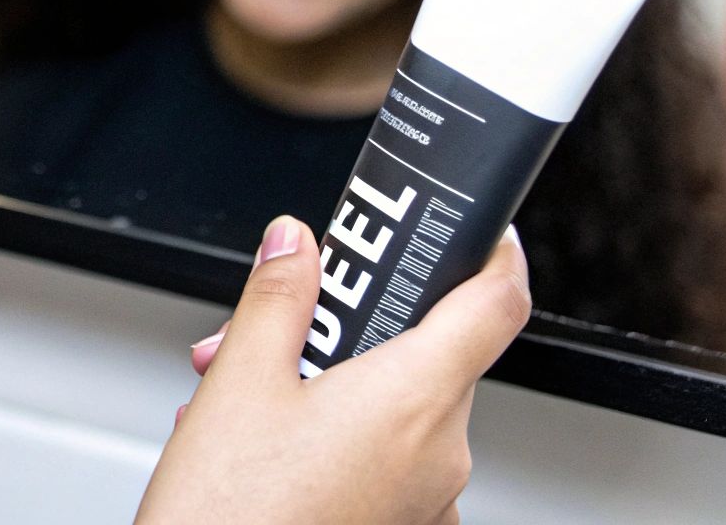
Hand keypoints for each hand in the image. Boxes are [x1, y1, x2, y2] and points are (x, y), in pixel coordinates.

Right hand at [136, 216, 529, 524]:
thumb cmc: (228, 516)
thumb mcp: (240, 383)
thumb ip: (279, 299)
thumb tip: (296, 244)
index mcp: (413, 399)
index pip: (497, 303)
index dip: (492, 252)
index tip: (473, 229)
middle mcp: (440, 453)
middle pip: (424, 354)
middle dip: (345, 329)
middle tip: (277, 327)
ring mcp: (428, 502)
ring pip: (396, 409)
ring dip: (329, 386)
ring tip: (242, 396)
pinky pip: (385, 462)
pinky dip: (335, 439)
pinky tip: (265, 447)